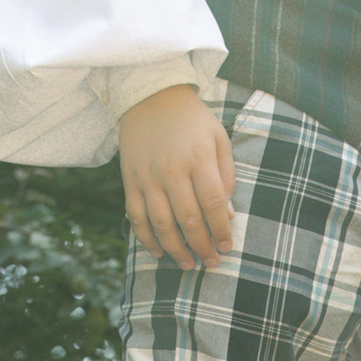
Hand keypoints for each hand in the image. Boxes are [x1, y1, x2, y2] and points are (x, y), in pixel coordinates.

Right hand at [118, 84, 235, 271]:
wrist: (150, 96)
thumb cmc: (192, 119)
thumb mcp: (219, 137)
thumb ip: (226, 175)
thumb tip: (229, 214)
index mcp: (199, 160)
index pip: (214, 205)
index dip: (222, 231)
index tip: (227, 247)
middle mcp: (172, 171)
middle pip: (189, 220)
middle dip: (202, 247)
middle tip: (212, 262)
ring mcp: (149, 178)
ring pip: (162, 224)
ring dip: (176, 250)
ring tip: (189, 264)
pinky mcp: (131, 181)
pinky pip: (137, 217)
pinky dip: (146, 238)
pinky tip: (159, 251)